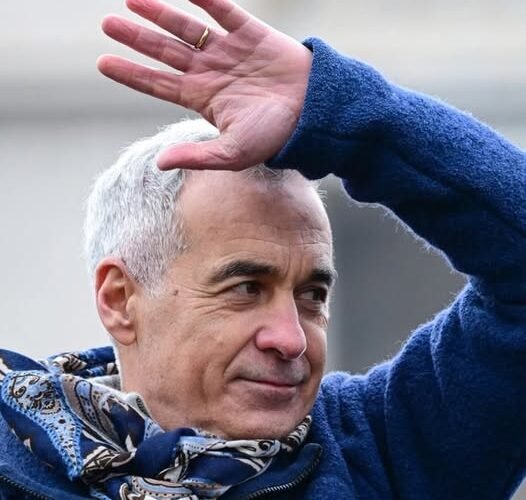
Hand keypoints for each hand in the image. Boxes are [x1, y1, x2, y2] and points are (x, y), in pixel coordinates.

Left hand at [97, 0, 311, 170]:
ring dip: (159, 13)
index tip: (104, 62)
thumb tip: (160, 162)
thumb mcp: (233, 153)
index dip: (132, 73)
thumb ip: (197, 156)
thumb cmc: (275, 137)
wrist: (314, 114)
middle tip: (107, 24)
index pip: (159, 84)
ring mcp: (229, 51)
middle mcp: (211, 72)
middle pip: (165, 51)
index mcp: (203, 99)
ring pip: (187, 27)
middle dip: (137, 38)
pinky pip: (222, 9)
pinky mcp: (251, 32)